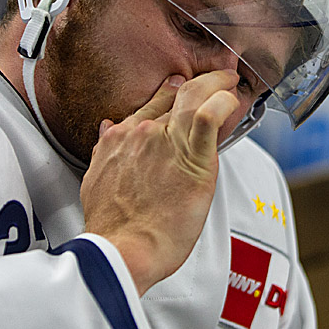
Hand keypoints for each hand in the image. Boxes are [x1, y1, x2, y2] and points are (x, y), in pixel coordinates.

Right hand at [80, 70, 239, 295]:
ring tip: (229, 81)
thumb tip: (108, 132)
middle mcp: (140, 132)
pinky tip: (232, 98)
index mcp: (120, 138)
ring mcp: (165, 141)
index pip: (150, 105)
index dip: (170, 93)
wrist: (123, 249)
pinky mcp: (190, 157)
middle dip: (196, 83)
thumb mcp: (96, 180)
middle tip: (215, 79)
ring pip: (193, 96)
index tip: (182, 88)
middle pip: (173, 96)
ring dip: (215, 83)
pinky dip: (223, 101)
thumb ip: (105, 152)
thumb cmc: (113, 227)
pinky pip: (210, 115)